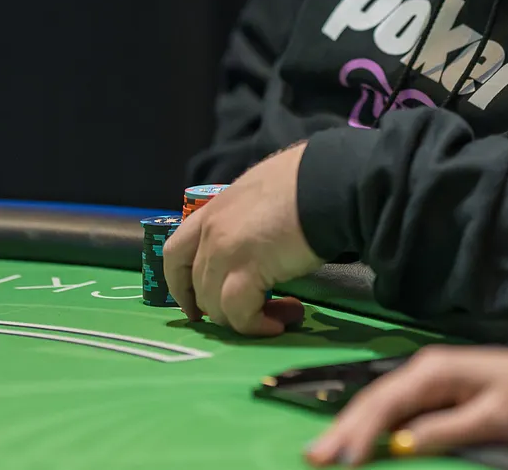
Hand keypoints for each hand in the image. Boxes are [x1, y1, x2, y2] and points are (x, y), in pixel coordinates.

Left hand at [163, 142, 323, 335]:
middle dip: (219, 308)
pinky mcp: (246, 271)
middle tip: (249, 316)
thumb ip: (250, 218)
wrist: (330, 182)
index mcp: (214, 210)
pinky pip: (240, 314)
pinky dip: (256, 326)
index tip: (193, 307)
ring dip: (243, 320)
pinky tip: (279, 324)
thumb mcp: (265, 193)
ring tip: (280, 317)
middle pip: (197, 285)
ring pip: (215, 304)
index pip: (176, 253)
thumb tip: (261, 242)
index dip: (180, 285)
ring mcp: (224, 251)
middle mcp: (211, 231)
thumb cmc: (308, 181)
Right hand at [304, 344, 507, 465]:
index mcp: (435, 371)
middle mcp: (425, 370)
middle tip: (313, 457)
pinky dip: (373, 428)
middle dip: (343, 429)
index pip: (386, 402)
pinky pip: (396, 411)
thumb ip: (444, 431)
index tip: (342, 460)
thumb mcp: (492, 419)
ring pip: (381, 406)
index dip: (360, 431)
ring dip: (352, 429)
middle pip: (374, 401)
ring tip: (324, 453)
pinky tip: (359, 445)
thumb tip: (400, 445)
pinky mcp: (435, 393)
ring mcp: (429, 380)